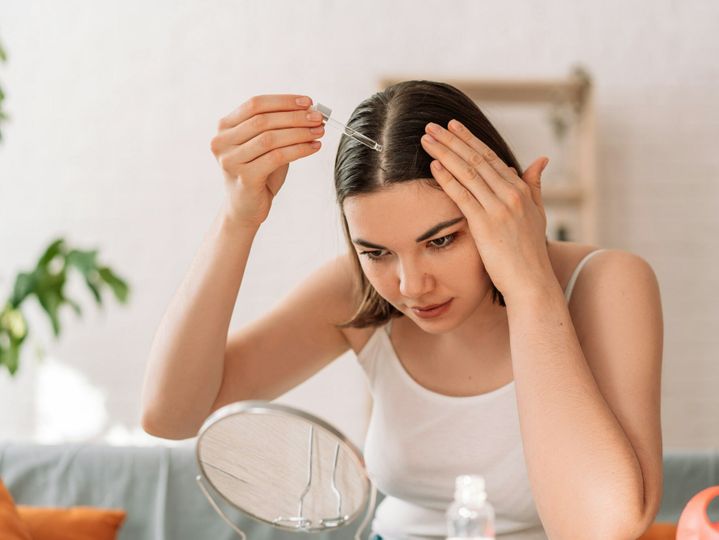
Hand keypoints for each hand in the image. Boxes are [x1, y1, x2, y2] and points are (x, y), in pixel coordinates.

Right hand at [210, 95, 325, 227]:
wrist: (245, 208)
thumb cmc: (258, 173)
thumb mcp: (264, 145)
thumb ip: (278, 127)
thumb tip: (309, 112)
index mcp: (225, 127)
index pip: (255, 104)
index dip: (283, 101)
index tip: (307, 102)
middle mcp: (222, 142)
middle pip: (263, 120)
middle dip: (295, 116)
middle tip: (318, 118)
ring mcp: (230, 160)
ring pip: (271, 138)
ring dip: (300, 132)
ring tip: (319, 132)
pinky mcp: (244, 178)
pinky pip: (277, 157)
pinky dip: (299, 150)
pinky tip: (313, 147)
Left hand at [420, 119, 554, 298]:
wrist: (531, 281)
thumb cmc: (530, 252)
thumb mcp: (538, 214)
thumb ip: (535, 185)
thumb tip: (541, 159)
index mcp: (521, 190)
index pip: (491, 157)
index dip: (470, 140)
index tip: (453, 126)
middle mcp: (511, 194)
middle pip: (477, 159)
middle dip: (452, 140)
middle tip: (432, 125)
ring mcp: (499, 208)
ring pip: (468, 172)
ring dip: (445, 152)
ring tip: (427, 139)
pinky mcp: (486, 225)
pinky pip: (463, 196)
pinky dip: (448, 178)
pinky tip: (434, 165)